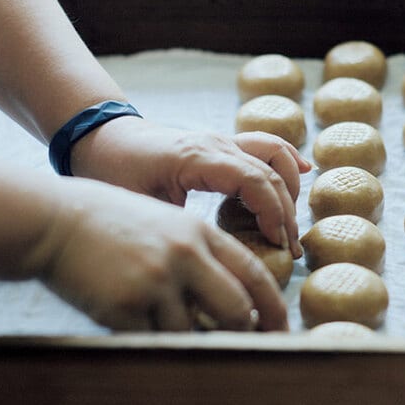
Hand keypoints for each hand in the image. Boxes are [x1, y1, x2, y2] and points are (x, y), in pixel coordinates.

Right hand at [37, 177, 288, 331]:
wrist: (56, 221)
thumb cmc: (112, 224)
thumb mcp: (166, 223)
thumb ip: (200, 255)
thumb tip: (239, 306)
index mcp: (199, 232)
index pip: (255, 275)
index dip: (273, 309)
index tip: (280, 331)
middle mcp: (184, 255)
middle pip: (238, 311)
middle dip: (242, 335)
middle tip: (238, 350)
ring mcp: (154, 281)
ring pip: (192, 332)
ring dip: (183, 339)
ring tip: (160, 323)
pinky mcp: (125, 307)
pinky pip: (152, 341)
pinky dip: (149, 341)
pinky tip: (133, 325)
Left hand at [70, 119, 311, 255]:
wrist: (101, 137)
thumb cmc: (112, 171)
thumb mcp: (135, 206)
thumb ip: (169, 231)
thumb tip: (200, 267)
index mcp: (196, 157)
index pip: (253, 180)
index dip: (273, 213)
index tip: (277, 245)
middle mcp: (215, 143)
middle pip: (271, 171)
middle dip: (286, 211)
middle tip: (289, 250)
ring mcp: (221, 139)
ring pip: (275, 153)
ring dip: (289, 187)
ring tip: (288, 225)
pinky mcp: (222, 144)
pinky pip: (265, 144)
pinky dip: (287, 159)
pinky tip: (303, 173)